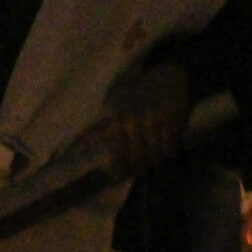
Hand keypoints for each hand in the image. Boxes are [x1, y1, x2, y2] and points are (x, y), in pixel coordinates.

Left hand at [101, 63, 189, 178]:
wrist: (167, 74)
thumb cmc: (137, 93)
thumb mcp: (114, 107)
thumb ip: (100, 130)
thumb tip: (80, 149)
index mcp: (116, 118)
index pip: (115, 152)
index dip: (117, 169)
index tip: (118, 178)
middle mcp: (132, 119)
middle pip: (136, 158)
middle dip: (138, 169)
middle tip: (140, 173)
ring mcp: (153, 120)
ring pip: (154, 155)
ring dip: (155, 163)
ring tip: (155, 165)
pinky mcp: (171, 120)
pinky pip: (170, 147)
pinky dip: (169, 153)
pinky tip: (166, 152)